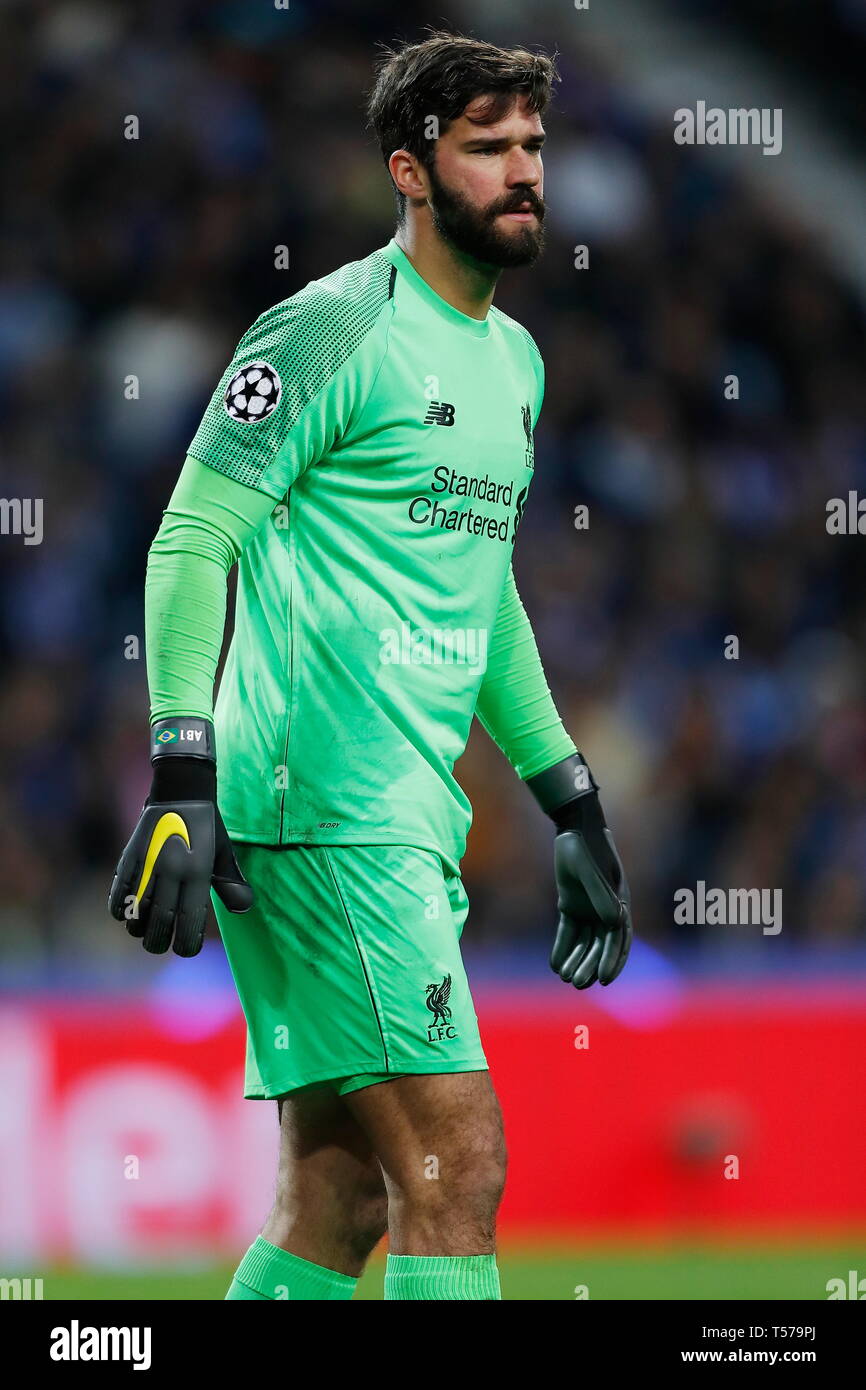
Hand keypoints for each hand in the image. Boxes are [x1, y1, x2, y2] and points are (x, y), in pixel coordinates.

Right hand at [108, 718, 251, 955]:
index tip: (185, 949)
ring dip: (138, 928)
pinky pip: (117, 892)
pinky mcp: (130, 858)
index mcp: (198, 872)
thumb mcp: (224, 853)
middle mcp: (172, 871)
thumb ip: (231, 883)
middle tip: (160, 944)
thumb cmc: (207, 827)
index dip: (186, 943)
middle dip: (159, 942)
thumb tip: (243, 908)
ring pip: (136, 912)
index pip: (189, 921)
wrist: (181, 791)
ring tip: (144, 929)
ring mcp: (148, 864)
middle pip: (159, 923)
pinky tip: (125, 913)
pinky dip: (118, 909)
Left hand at [525, 752, 632, 988]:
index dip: (613, 960)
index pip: (619, 939)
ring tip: (566, 978)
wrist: (572, 828)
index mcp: (619, 903)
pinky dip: (562, 947)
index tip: (605, 980)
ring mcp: (588, 906)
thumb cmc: (587, 847)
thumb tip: (614, 923)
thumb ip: (601, 896)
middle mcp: (606, 908)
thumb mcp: (592, 871)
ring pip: (584, 941)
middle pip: (600, 945)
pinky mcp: (571, 902)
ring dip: (576, 960)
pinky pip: (568, 931)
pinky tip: (554, 964)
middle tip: (578, 984)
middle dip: (591, 965)